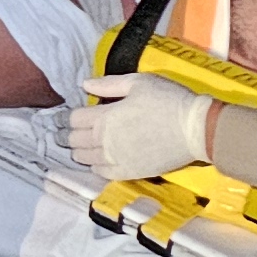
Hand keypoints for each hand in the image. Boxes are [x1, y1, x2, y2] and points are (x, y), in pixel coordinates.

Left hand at [69, 77, 210, 178]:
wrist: (195, 130)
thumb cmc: (168, 100)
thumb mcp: (138, 83)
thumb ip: (108, 84)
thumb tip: (84, 84)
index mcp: (105, 117)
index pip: (73, 119)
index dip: (65, 118)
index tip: (61, 118)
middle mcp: (105, 141)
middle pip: (75, 140)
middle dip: (67, 135)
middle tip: (63, 133)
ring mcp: (116, 159)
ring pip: (85, 159)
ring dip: (79, 152)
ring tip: (78, 147)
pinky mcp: (129, 172)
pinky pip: (102, 173)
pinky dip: (94, 167)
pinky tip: (96, 162)